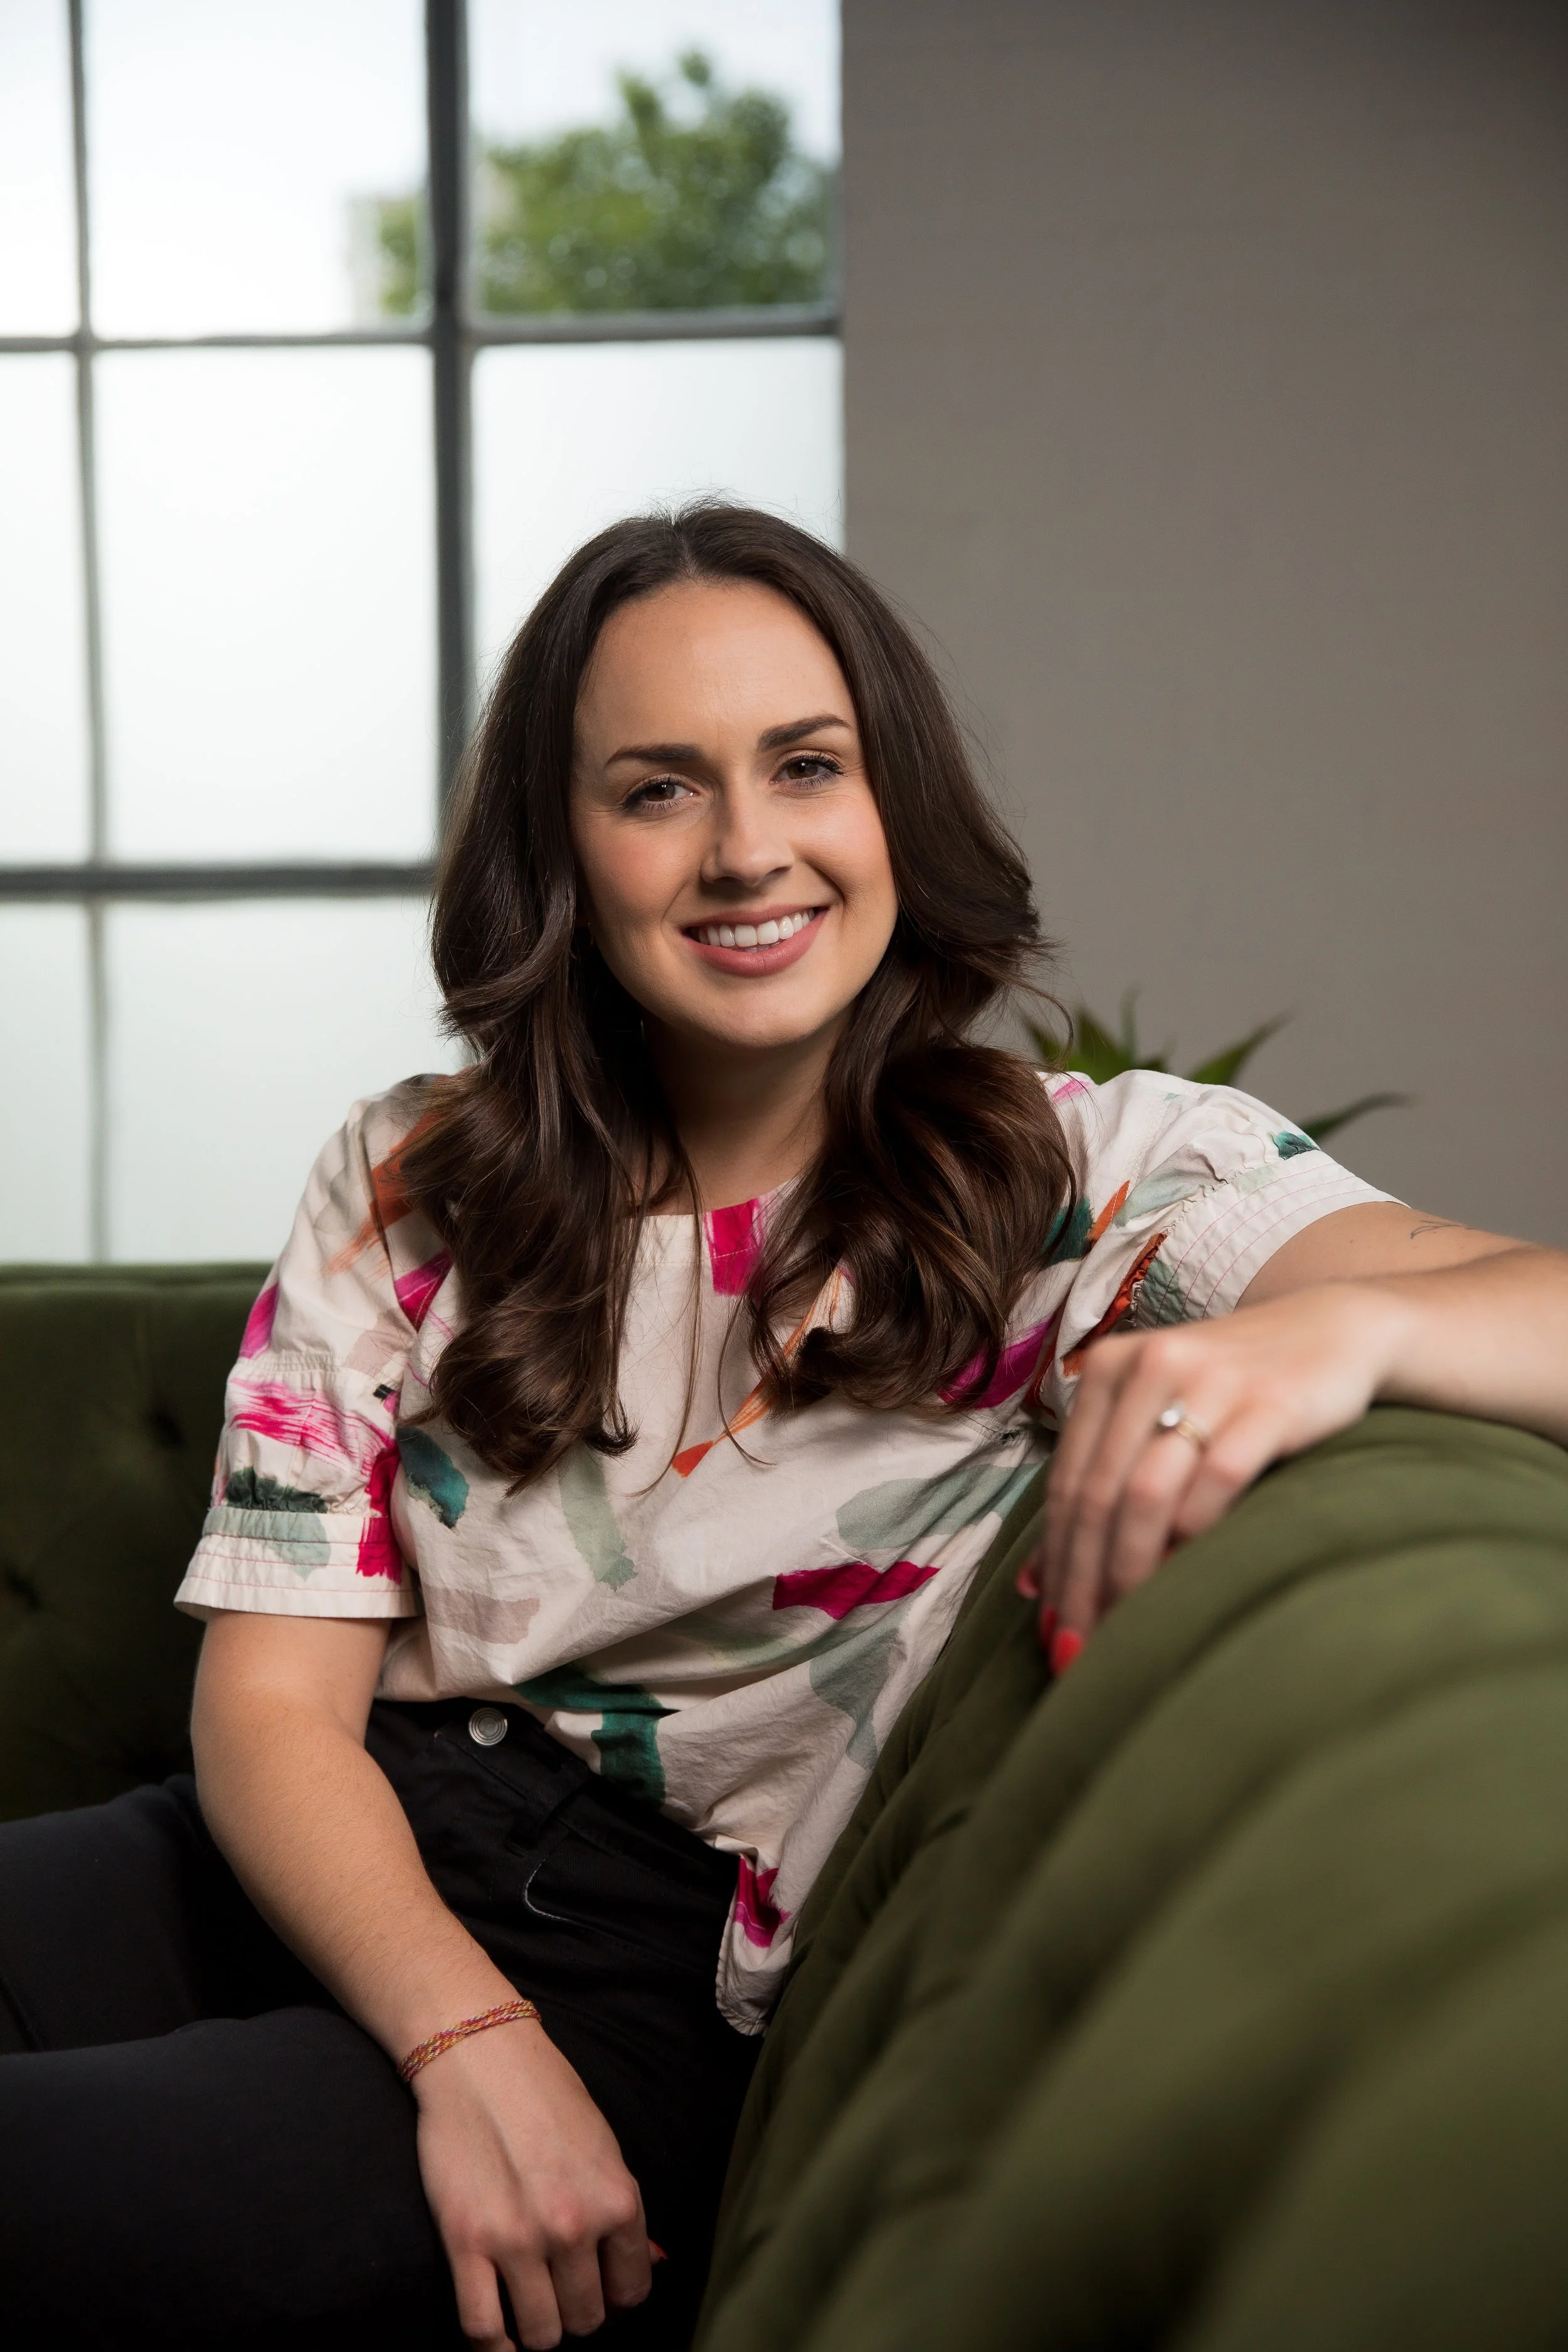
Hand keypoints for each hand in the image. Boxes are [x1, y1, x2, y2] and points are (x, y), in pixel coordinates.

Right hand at [414, 2013, 653, 2349]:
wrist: (479, 2053)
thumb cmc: (544, 2093)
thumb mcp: (603, 2145)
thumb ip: (624, 2213)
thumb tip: (656, 2264)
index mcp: (616, 2198)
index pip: (632, 2290)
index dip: (616, 2295)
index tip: (598, 2285)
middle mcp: (573, 2225)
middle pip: (585, 2319)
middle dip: (575, 2311)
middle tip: (559, 2289)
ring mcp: (518, 2238)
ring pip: (539, 2334)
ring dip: (537, 2329)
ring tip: (529, 2304)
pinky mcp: (466, 2243)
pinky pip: (483, 2330)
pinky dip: (492, 2346)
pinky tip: (497, 2334)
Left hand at [1020, 1283, 1402, 1665]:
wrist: (1333, 1333)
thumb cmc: (1233, 1391)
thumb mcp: (1157, 1418)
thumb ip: (1100, 1484)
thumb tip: (1031, 1584)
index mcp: (1109, 1367)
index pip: (1066, 1483)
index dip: (1055, 1562)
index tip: (1051, 1628)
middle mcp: (1150, 1365)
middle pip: (1098, 1494)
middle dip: (1083, 1581)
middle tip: (1079, 1649)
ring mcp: (1209, 1380)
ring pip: (1144, 1493)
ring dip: (1129, 1571)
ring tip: (1125, 1628)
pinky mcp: (1270, 1401)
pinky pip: (1217, 1480)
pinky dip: (1194, 1537)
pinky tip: (1187, 1580)